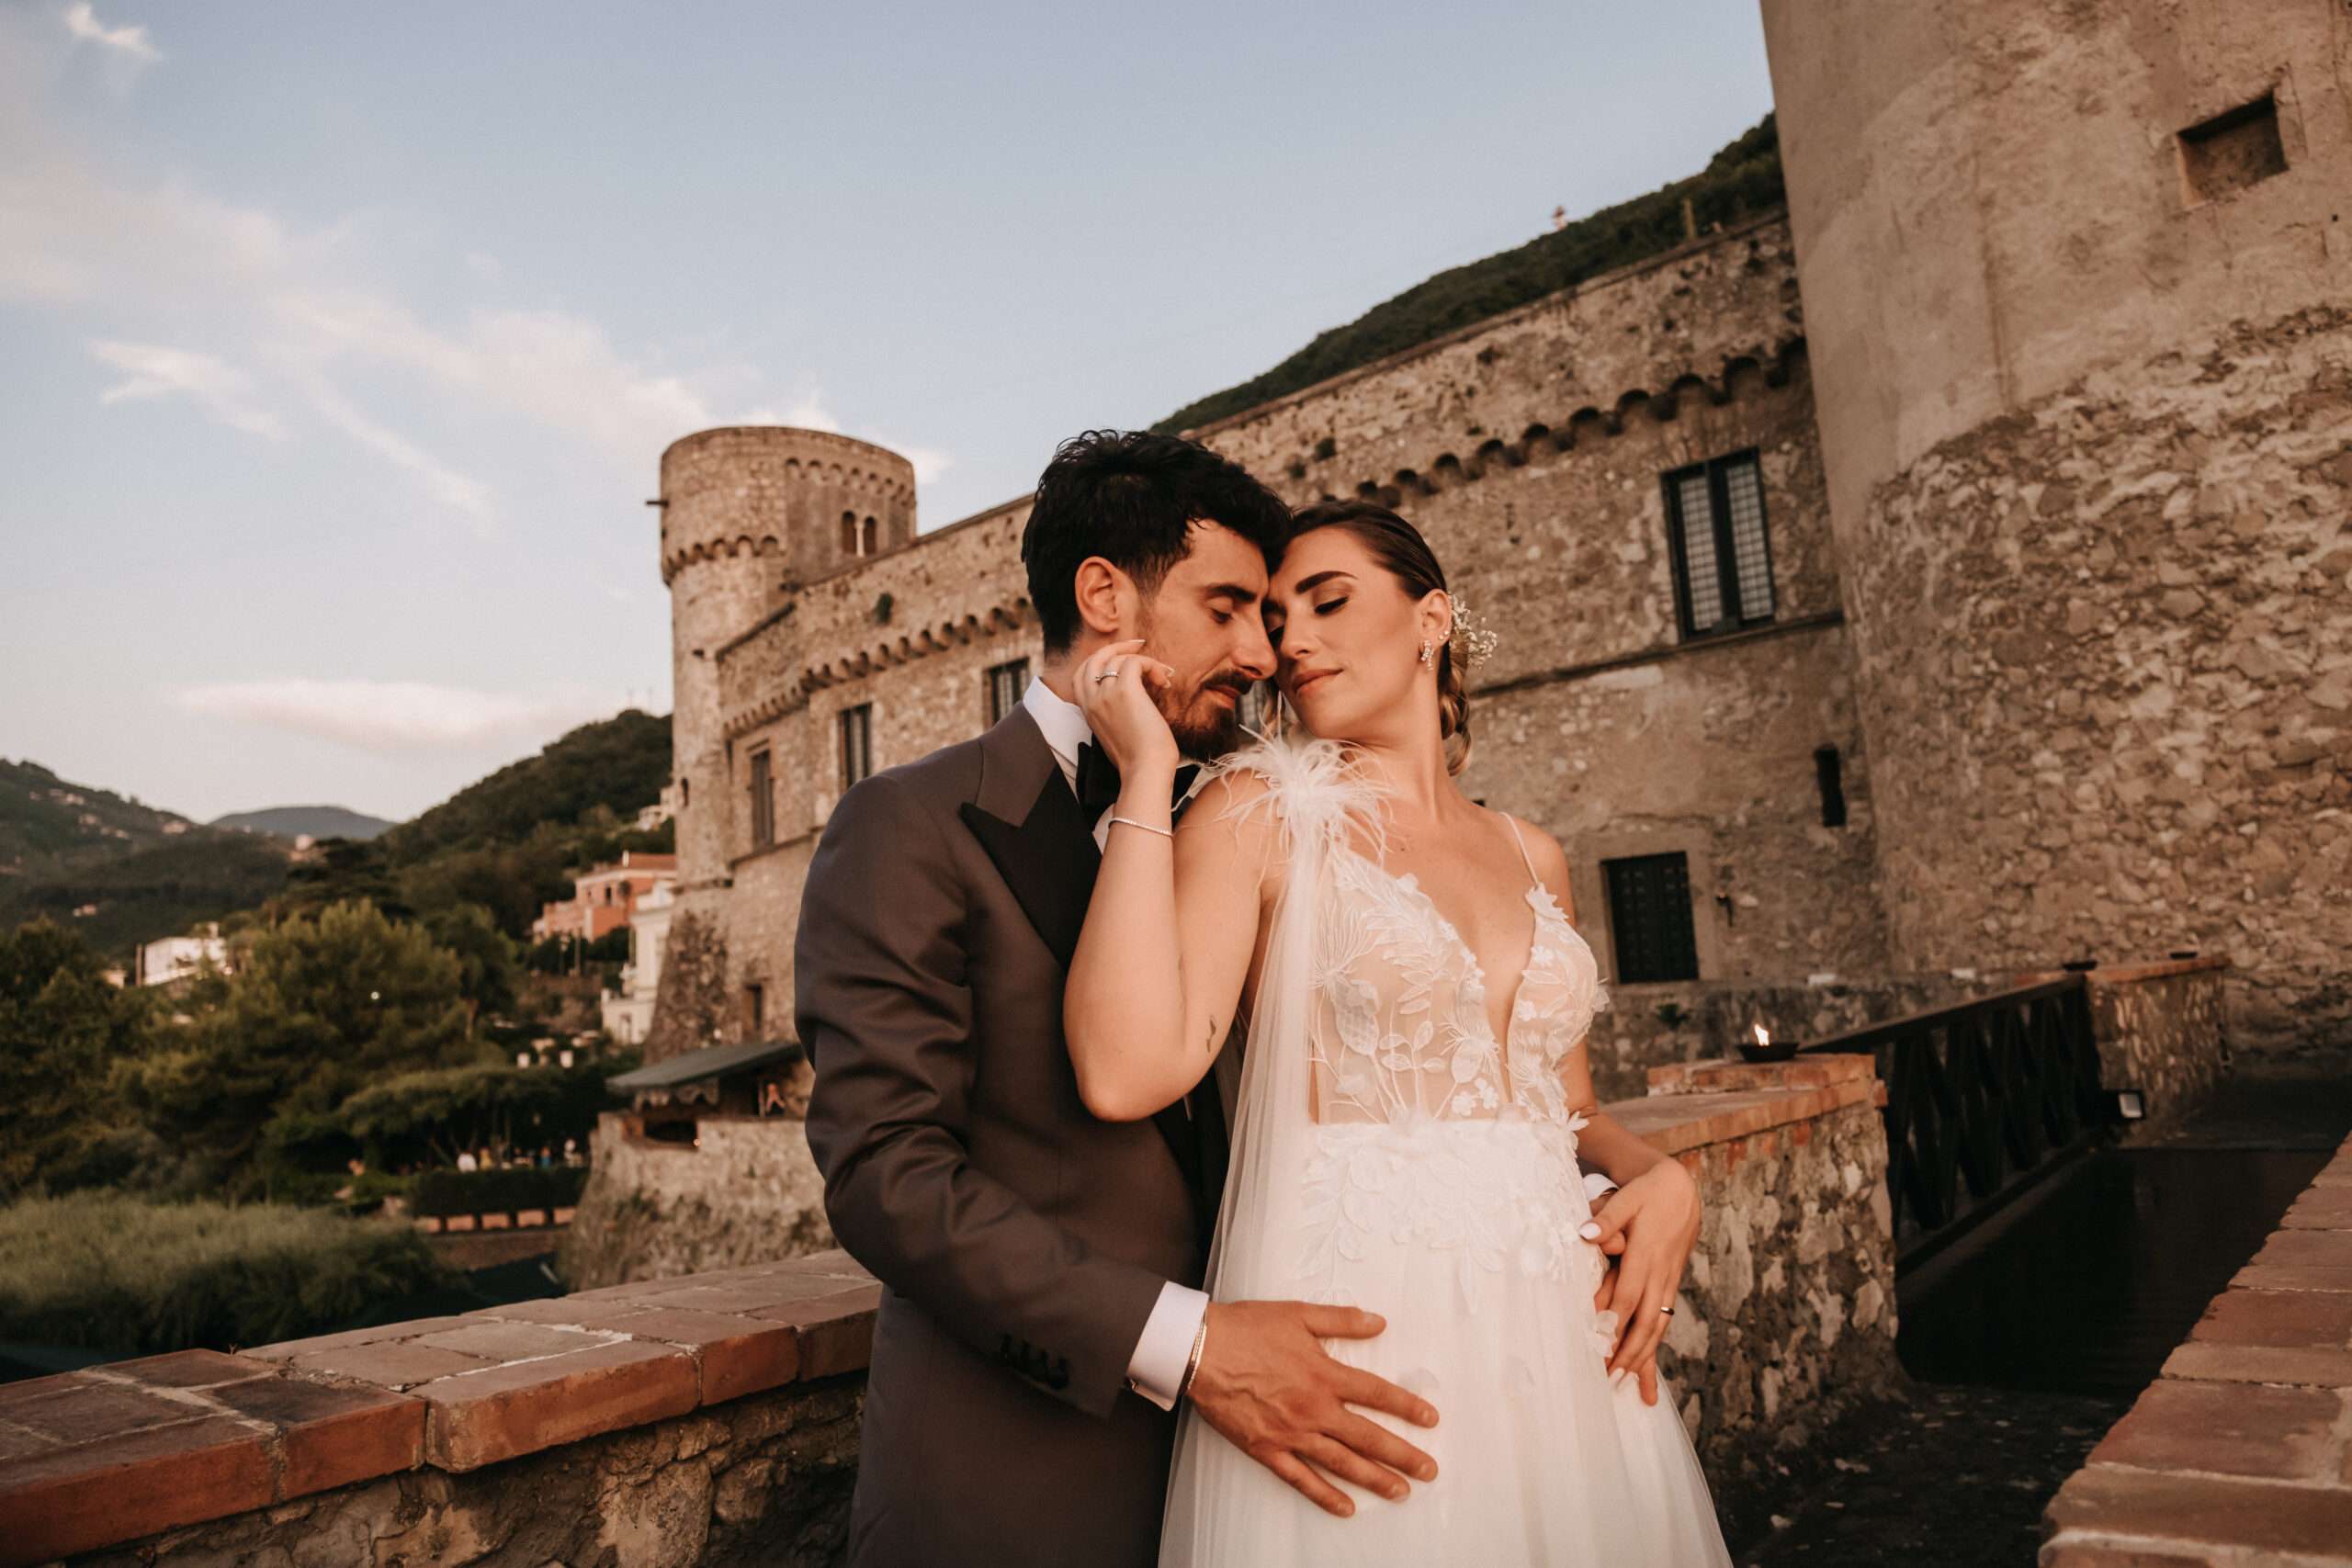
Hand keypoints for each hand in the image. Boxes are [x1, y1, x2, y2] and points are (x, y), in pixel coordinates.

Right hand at [1072, 639, 1180, 780]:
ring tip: (1163, 676)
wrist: (1145, 771)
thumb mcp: (1118, 732)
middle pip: (1094, 658)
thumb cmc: (1139, 758)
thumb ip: (1116, 713)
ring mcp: (1105, 695)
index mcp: (1087, 711)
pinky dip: (1152, 665)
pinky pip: (1135, 662)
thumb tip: (1136, 696)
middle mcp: (1091, 700)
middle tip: (1139, 646)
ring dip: (1144, 661)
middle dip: (1116, 647)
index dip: (1100, 659)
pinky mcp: (1125, 692)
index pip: (1082, 673)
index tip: (1123, 659)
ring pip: (1119, 659)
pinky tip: (1164, 681)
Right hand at [1185, 1299, 1439, 1517]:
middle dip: (1402, 1455)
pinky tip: (1345, 1507)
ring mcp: (1291, 1433)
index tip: (1430, 1420)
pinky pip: (1301, 1479)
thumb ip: (1342, 1320)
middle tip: (1428, 1471)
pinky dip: (1324, 1495)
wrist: (1200, 1349)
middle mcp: (1313, 1409)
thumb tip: (1378, 1322)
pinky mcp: (1267, 1449)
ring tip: (1400, 1491)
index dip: (1407, 1407)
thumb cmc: (1246, 1328)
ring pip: (1342, 1463)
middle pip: (1368, 1437)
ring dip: (1374, 1479)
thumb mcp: (1299, 1314)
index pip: (1377, 1394)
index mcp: (1324, 1375)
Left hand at [1584, 1185, 1656, 1406]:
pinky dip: (1654, 1347)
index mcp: (1647, 1254)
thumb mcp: (1627, 1198)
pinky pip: (1663, 1321)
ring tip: (1630, 1387)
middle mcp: (1661, 1273)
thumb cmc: (1648, 1193)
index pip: (1629, 1295)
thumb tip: (1584, 1234)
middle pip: (1646, 1320)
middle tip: (1611, 1380)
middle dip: (1630, 1353)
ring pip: (1658, 1327)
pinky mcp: (1670, 1285)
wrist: (1680, 1190)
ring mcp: (1668, 1281)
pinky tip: (1648, 1373)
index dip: (1616, 1321)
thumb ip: (1606, 1218)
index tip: (1602, 1346)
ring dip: (1643, 1357)